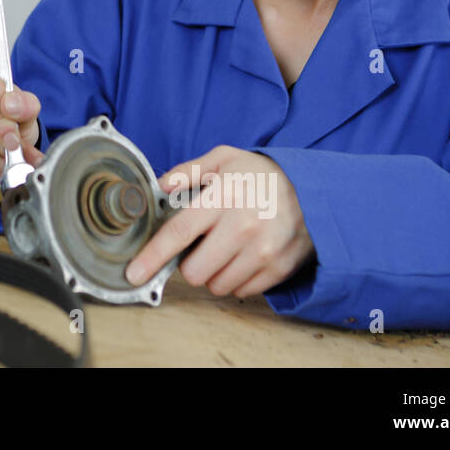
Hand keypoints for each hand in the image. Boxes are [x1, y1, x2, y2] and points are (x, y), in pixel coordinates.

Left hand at [125, 145, 314, 297]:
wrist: (315, 190)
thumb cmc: (262, 174)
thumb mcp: (225, 159)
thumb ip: (188, 171)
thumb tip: (160, 186)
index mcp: (224, 197)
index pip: (179, 233)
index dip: (152, 256)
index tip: (134, 273)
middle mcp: (243, 227)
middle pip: (194, 270)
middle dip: (189, 263)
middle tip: (201, 245)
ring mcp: (263, 251)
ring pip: (216, 284)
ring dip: (213, 272)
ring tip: (226, 247)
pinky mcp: (279, 268)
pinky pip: (241, 290)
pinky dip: (236, 278)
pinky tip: (244, 255)